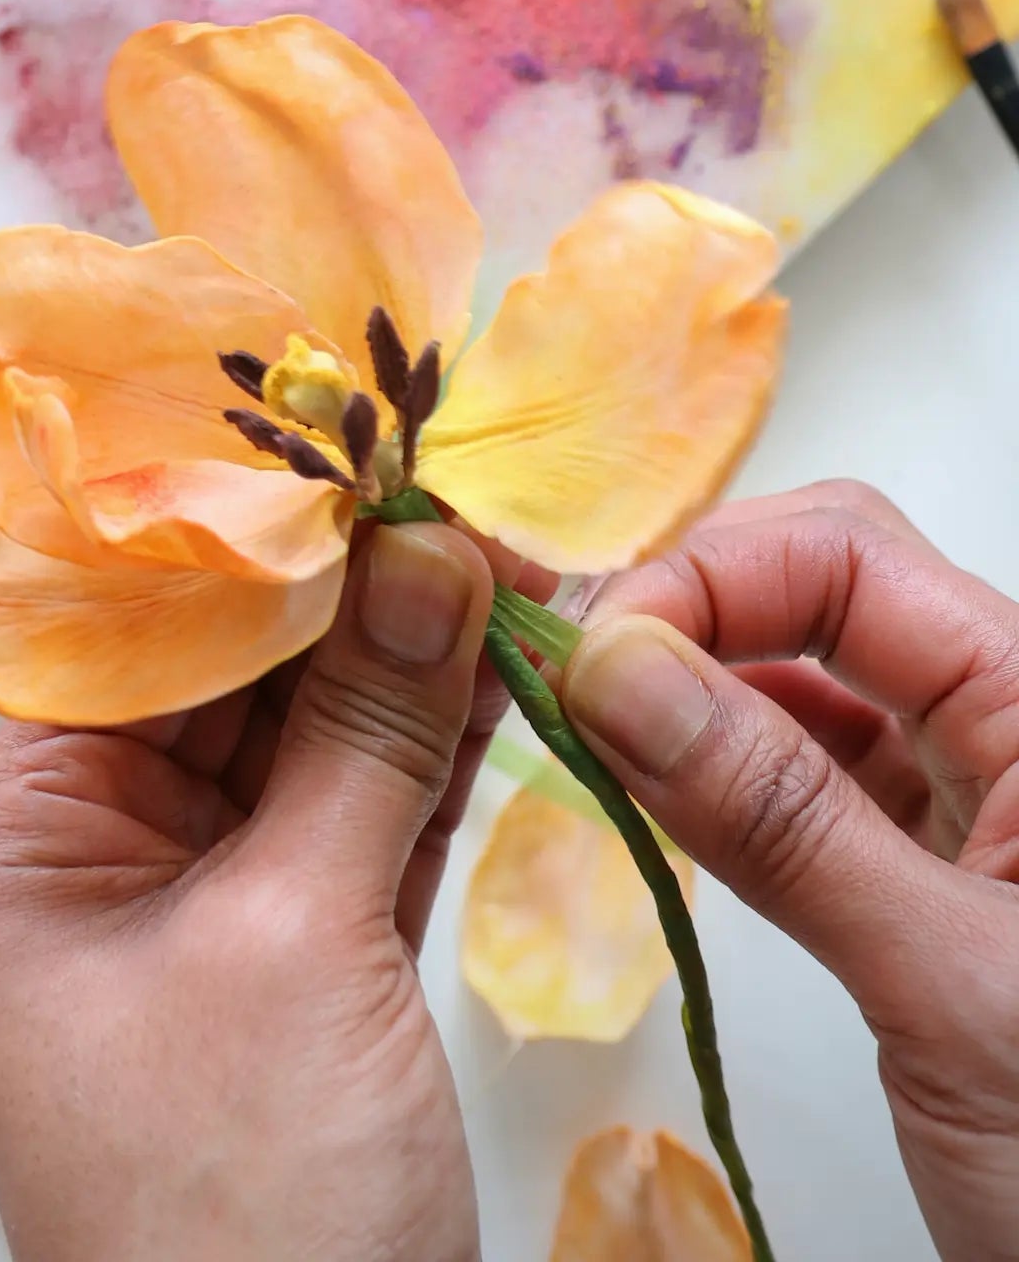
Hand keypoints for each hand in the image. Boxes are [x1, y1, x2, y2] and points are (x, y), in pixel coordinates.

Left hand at [0, 521, 501, 1261]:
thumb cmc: (237, 1210)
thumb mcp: (297, 944)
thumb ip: (364, 739)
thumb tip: (422, 550)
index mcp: (18, 847)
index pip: (128, 642)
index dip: (246, 545)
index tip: (350, 455)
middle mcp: (92, 868)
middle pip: (224, 683)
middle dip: (345, 598)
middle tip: (457, 495)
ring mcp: (200, 924)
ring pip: (305, 750)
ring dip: (404, 669)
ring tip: (503, 560)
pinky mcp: (297, 977)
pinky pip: (356, 830)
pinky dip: (426, 762)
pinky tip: (496, 673)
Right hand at [561, 482, 1018, 1261]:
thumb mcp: (950, 990)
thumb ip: (783, 820)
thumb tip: (614, 669)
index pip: (850, 557)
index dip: (707, 577)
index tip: (589, 660)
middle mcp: (1018, 726)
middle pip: (829, 584)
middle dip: (693, 603)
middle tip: (575, 678)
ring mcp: (982, 799)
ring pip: (814, 672)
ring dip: (694, 680)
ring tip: (590, 726)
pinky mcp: (939, 875)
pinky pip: (814, 771)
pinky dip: (721, 764)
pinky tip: (654, 789)